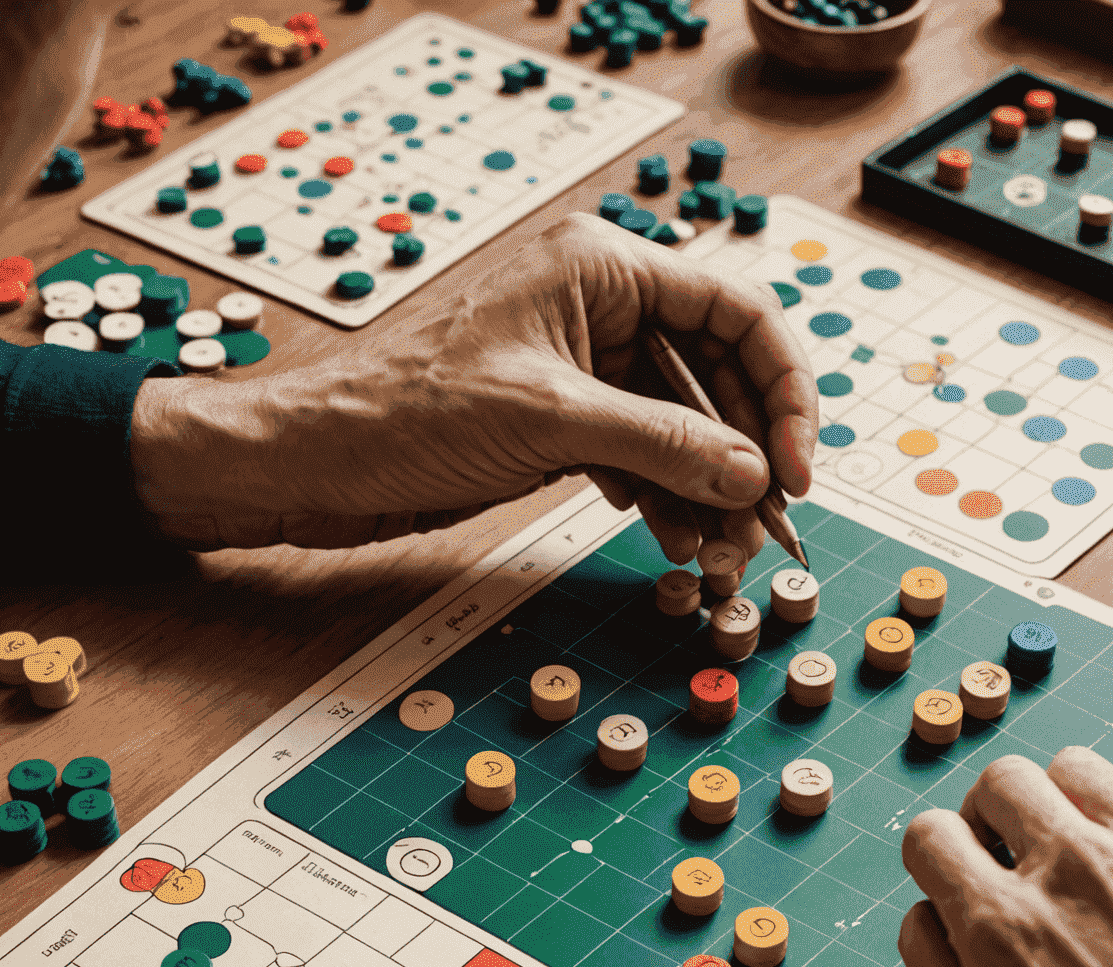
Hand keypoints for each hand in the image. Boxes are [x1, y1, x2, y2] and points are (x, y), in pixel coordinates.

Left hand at [131, 213, 816, 560]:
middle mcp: (602, 307)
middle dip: (745, 455)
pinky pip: (641, 455)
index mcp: (603, 267)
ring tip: (729, 553)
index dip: (780, 391)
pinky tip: (682, 543)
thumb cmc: (407, 413)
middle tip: (768, 530)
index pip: (736, 312)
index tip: (795, 469)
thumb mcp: (551, 423)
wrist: (318, 462)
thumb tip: (752, 475)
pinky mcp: (562, 420)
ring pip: (681, 424)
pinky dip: (665, 499)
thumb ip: (663, 444)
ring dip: (710, 488)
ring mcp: (583, 367)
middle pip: (716, 375)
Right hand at [897, 745, 1112, 966]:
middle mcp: (1073, 868)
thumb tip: (925, 911)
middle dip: (990, 817)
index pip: (930, 832)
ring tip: (1075, 856)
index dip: (934, 858)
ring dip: (1060, 803)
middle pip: (1001, 780)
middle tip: (1010, 861)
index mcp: (1002, 923)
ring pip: (1076, 768)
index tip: (955, 877)